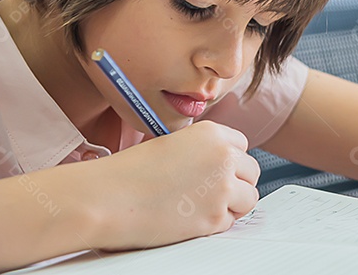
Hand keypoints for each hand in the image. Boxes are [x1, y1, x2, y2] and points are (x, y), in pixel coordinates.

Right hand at [78, 121, 259, 250]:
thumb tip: (219, 164)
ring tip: (203, 206)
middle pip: (251, 171)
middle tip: (212, 191)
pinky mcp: (214, 218)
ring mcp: (222, 188)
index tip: (218, 170)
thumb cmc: (128, 173)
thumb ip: (201, 151)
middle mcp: (223, 157)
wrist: (106, 198)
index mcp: (212, 133)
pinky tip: (192, 218)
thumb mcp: (172, 145)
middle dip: (235, 182)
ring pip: (248, 197)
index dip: (229, 160)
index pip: (241, 146)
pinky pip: (231, 221)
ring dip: (232, 203)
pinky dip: (216, 223)